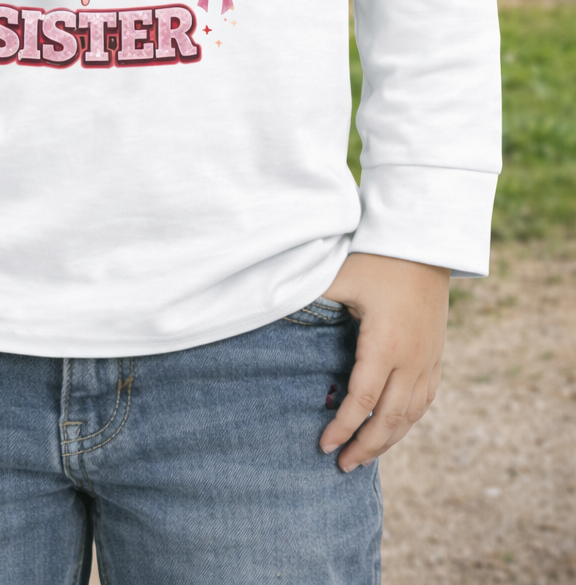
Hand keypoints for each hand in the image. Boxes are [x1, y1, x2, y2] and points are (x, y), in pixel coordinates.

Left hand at [319, 252, 449, 472]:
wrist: (426, 242)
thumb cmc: (378, 257)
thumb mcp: (341, 275)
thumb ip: (311, 296)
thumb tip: (270, 304)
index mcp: (384, 344)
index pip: (361, 400)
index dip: (342, 427)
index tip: (324, 445)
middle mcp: (411, 359)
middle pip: (389, 418)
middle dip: (365, 446)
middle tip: (343, 466)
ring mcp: (429, 359)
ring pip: (411, 415)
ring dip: (389, 440)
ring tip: (365, 456)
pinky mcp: (437, 354)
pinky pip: (426, 399)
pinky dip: (409, 420)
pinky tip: (393, 429)